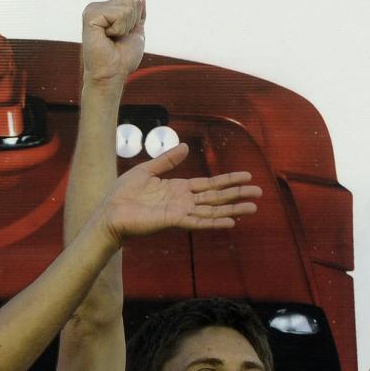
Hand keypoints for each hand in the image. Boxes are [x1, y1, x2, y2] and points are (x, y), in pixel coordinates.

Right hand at [82, 0, 145, 84]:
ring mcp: (93, 10)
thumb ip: (137, 13)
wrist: (111, 74)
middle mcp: (98, 7)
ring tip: (111, 39)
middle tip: (117, 39)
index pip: (137, 1)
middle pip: (133, 2)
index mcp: (106, 9)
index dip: (136, 22)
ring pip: (127, 8)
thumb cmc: (122, 58)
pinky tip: (106, 37)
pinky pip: (119, 14)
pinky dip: (118, 29)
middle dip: (131, 24)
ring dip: (124, 28)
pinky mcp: (90, 16)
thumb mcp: (135, 31)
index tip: (122, 37)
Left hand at [95, 143, 259, 240]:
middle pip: (216, 197)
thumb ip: (167, 161)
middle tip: (259, 193)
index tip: (246, 176)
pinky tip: (230, 222)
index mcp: (178, 189)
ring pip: (212, 210)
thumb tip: (186, 148)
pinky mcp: (173, 221)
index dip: (228, 180)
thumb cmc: (123, 194)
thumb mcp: (146, 170)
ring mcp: (180, 212)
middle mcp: (183, 202)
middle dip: (237, 194)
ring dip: (233, 209)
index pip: (209, 184)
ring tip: (253, 208)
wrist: (109, 212)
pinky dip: (214, 222)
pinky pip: (198, 222)